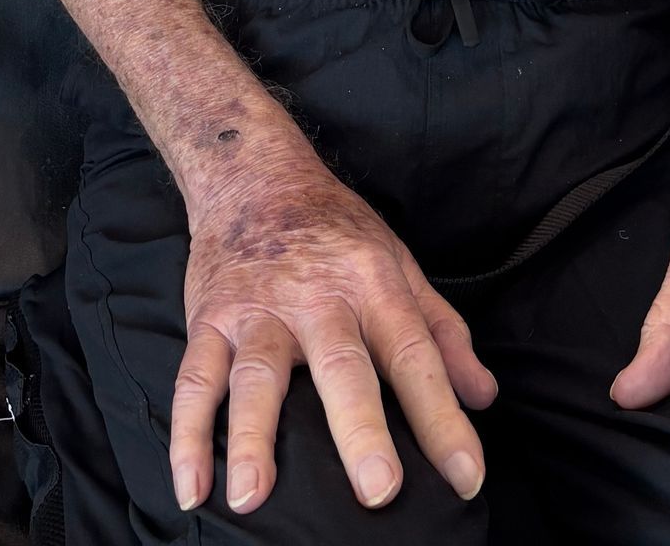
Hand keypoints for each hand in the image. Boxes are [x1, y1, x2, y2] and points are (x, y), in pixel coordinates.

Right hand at [172, 146, 495, 518]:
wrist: (254, 173)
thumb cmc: (336, 231)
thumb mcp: (398, 264)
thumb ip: (441, 332)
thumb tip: (482, 397)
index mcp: (372, 285)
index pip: (416, 354)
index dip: (444, 417)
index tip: (466, 477)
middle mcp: (317, 297)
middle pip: (342, 366)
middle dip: (360, 428)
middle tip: (378, 490)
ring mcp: (258, 309)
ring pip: (256, 375)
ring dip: (253, 437)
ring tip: (252, 497)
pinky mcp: (210, 318)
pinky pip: (194, 379)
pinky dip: (187, 435)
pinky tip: (192, 488)